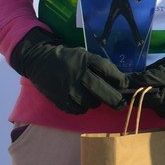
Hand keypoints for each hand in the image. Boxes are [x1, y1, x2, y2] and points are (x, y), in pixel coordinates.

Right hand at [10, 27, 128, 113]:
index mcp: (85, 59)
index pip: (106, 69)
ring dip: (95, 102)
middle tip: (121, 104)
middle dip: (114, 99)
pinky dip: (82, 108)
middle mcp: (77, 72)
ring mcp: (67, 86)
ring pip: (90, 102)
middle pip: (101, 89)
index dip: (119, 79)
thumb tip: (120, 81)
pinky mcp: (58, 98)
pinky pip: (76, 109)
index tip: (125, 85)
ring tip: (94, 98)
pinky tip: (82, 103)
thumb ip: (98, 66)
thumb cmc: (68, 58)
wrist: (39, 60)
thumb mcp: (83, 55)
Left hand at [127, 33, 164, 120]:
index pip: (137, 88)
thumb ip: (145, 76)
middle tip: (130, 89)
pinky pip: (161, 112)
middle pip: (142, 101)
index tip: (118, 85)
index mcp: (163, 84)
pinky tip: (163, 96)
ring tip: (150, 91)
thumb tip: (126, 82)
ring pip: (151, 108)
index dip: (126, 87)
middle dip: (135, 95)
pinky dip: (158, 105)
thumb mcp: (162, 65)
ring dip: (147, 101)